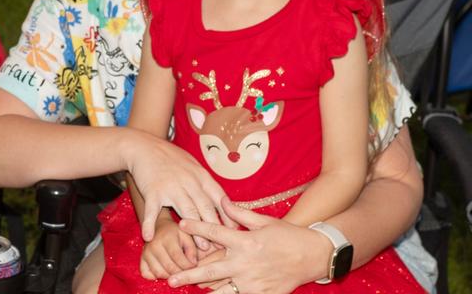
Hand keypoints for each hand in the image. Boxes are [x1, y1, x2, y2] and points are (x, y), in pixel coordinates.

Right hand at [125, 133, 232, 243]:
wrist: (142, 146)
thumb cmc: (169, 157)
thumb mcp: (193, 165)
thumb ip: (207, 183)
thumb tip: (225, 202)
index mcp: (201, 176)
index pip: (220, 198)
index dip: (228, 217)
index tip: (234, 232)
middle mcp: (189, 181)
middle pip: (206, 208)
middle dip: (215, 229)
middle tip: (221, 246)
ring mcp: (171, 186)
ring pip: (187, 212)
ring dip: (195, 231)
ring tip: (199, 248)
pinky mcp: (153, 190)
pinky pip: (153, 210)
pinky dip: (150, 224)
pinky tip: (149, 236)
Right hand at [140, 217, 196, 279]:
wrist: (159, 226)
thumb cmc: (176, 233)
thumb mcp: (187, 236)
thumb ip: (192, 250)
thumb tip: (193, 263)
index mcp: (167, 238)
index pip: (178, 257)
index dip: (188, 265)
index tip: (193, 265)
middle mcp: (154, 245)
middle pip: (169, 267)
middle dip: (181, 273)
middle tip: (186, 270)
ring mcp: (146, 252)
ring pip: (159, 273)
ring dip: (170, 276)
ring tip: (176, 270)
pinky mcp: (141, 259)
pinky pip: (147, 274)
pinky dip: (156, 277)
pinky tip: (164, 271)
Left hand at [168, 198, 329, 293]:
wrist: (315, 256)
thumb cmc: (289, 236)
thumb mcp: (265, 221)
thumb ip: (241, 214)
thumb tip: (222, 201)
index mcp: (245, 242)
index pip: (215, 232)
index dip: (196, 226)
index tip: (180, 224)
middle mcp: (246, 263)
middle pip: (210, 270)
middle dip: (188, 275)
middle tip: (170, 279)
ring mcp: (253, 281)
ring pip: (222, 290)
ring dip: (204, 291)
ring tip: (188, 291)